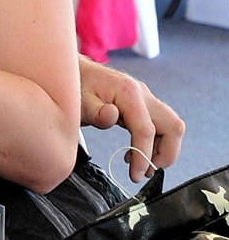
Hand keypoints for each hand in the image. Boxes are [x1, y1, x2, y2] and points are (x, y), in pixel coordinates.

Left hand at [79, 55, 184, 181]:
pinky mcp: (142, 104)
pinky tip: (134, 152)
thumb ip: (96, 112)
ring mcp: (144, 98)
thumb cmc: (75, 85)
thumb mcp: (79, 102)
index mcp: (128, 92)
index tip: (136, 175)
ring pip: (170, 127)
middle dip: (166, 154)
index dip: (144, 156)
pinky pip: (159, 126)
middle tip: (147, 170)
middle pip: (173, 126)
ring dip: (161, 150)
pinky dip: (153, 143)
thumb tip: (111, 116)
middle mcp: (142, 93)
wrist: (73, 71)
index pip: (146, 130)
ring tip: (140, 165)